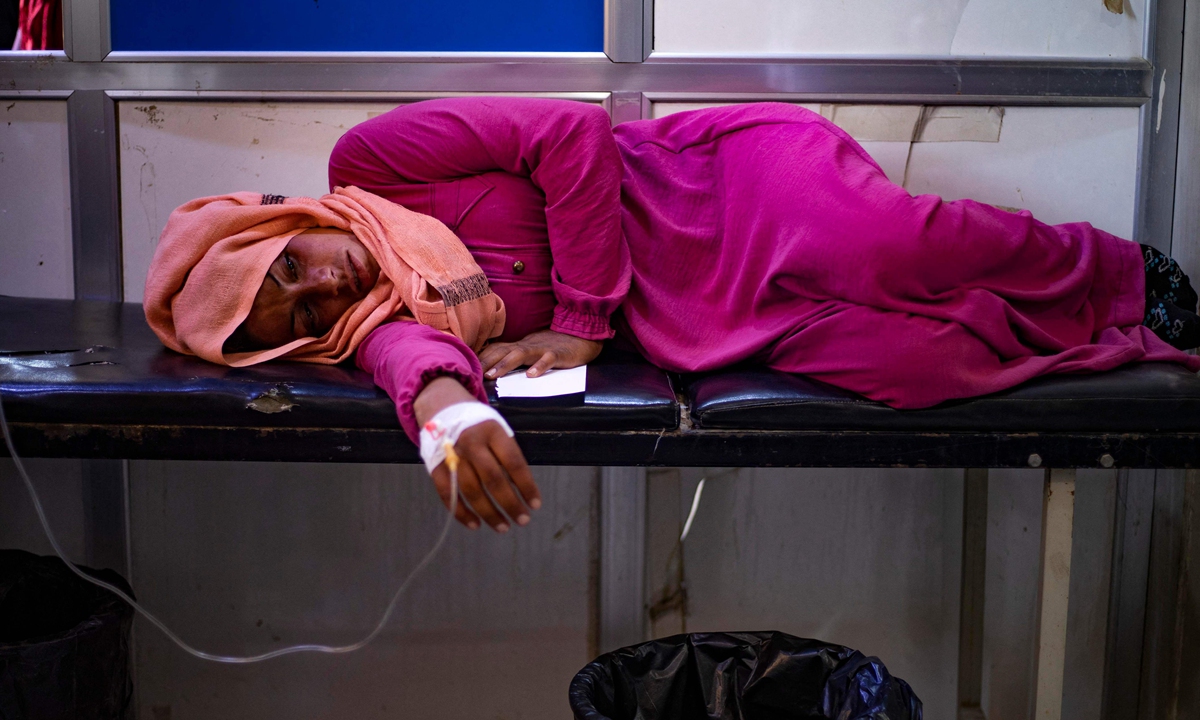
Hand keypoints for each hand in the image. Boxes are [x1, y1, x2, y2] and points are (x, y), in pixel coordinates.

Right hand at [415, 377, 540, 531]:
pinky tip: (475, 524)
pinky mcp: (435, 467)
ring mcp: (452, 456)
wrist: (441, 406)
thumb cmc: (477, 422)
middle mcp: (472, 443)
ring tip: (503, 526)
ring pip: (471, 491)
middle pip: (493, 479)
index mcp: (492, 431)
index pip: (514, 462)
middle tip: (523, 520)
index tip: (535, 504)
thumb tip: (519, 488)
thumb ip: (507, 454)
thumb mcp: (496, 428)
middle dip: (510, 503)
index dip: (526, 486)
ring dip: (489, 513)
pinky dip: (461, 513)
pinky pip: (448, 494)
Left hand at [479, 329, 602, 379]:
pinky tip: (532, 376)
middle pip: (502, 351)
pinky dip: (540, 367)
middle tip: (469, 374)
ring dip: (505, 364)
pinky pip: (548, 359)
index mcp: (520, 346)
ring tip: (493, 376)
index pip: (495, 349)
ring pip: (521, 354)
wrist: (582, 334)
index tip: (462, 367)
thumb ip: (514, 356)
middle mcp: (527, 345)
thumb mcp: (531, 350)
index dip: (479, 358)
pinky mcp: (558, 353)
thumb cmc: (554, 346)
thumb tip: (491, 367)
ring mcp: (542, 348)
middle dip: (485, 362)